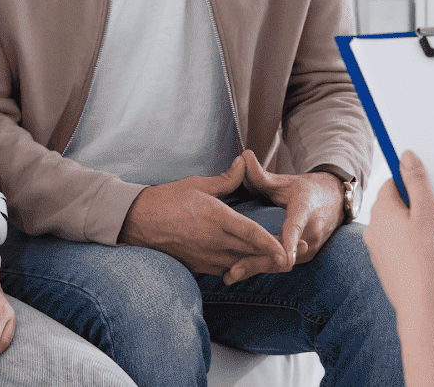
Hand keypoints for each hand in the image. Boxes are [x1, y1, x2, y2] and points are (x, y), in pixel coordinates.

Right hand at [119, 154, 286, 281]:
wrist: (138, 221)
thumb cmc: (167, 200)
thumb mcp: (198, 184)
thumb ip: (226, 179)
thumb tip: (244, 163)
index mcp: (217, 218)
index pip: (250, 234)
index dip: (271, 244)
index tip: (288, 253)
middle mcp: (214, 241)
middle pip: (251, 254)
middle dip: (274, 257)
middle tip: (295, 256)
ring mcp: (206, 256)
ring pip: (240, 265)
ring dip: (259, 265)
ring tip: (277, 262)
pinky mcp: (198, 265)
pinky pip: (225, 270)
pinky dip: (239, 268)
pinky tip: (248, 264)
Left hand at [231, 150, 344, 282]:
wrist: (335, 201)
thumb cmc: (307, 190)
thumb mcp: (286, 181)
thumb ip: (262, 174)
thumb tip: (243, 156)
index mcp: (306, 210)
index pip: (296, 227)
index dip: (289, 242)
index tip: (284, 257)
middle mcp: (311, 232)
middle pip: (284, 253)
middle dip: (259, 263)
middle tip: (234, 270)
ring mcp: (310, 247)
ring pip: (282, 262)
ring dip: (258, 269)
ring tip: (230, 276)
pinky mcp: (306, 256)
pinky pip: (283, 264)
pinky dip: (263, 268)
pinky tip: (240, 273)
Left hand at [362, 150, 433, 321]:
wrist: (422, 305)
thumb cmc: (428, 259)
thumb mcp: (428, 211)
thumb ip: (417, 181)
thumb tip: (405, 156)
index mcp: (381, 211)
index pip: (393, 183)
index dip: (412, 185)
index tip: (428, 192)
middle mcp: (373, 229)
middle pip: (395, 205)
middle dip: (415, 208)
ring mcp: (378, 251)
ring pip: (397, 227)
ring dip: (414, 228)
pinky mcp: (386, 267)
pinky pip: (399, 247)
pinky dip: (412, 247)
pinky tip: (428, 258)